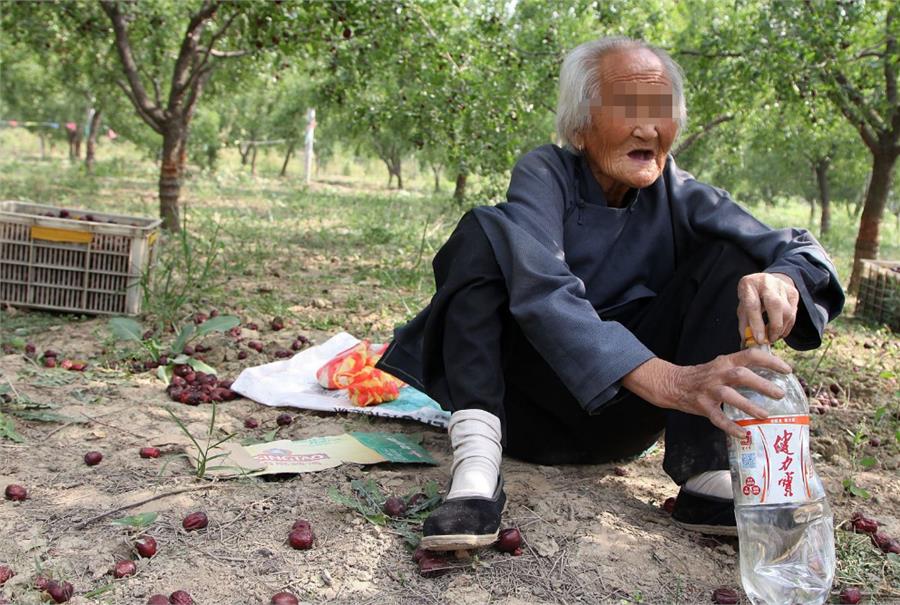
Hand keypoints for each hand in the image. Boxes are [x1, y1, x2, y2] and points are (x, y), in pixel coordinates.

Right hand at [622, 350, 792, 437]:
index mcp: (725, 361)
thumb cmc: (703, 375)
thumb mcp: (721, 365)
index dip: (770, 361)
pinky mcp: (702, 405)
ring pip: (730, 396)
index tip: (787, 370)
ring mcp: (709, 390)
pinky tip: (743, 433)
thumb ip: (740, 367)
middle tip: (780, 394)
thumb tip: (771, 375)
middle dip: (762, 384)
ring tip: (765, 416)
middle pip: (741, 375)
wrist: (673, 383)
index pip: (751, 355)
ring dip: (749, 406)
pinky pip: (717, 417)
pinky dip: (730, 426)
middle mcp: (718, 373)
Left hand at [737, 272, 798, 344]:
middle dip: (774, 326)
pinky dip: (788, 326)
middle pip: (775, 305)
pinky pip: (794, 313)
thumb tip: (748, 343)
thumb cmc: (750, 297)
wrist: (764, 282)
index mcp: (748, 284)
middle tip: (770, 339)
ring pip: (787, 310)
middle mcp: (766, 282)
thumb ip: (744, 325)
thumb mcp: (742, 307)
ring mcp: (781, 286)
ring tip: (773, 337)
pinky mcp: (793, 292)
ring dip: (781, 328)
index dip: (756, 324)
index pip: (753, 305)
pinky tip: (780, 331)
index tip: (759, 339)